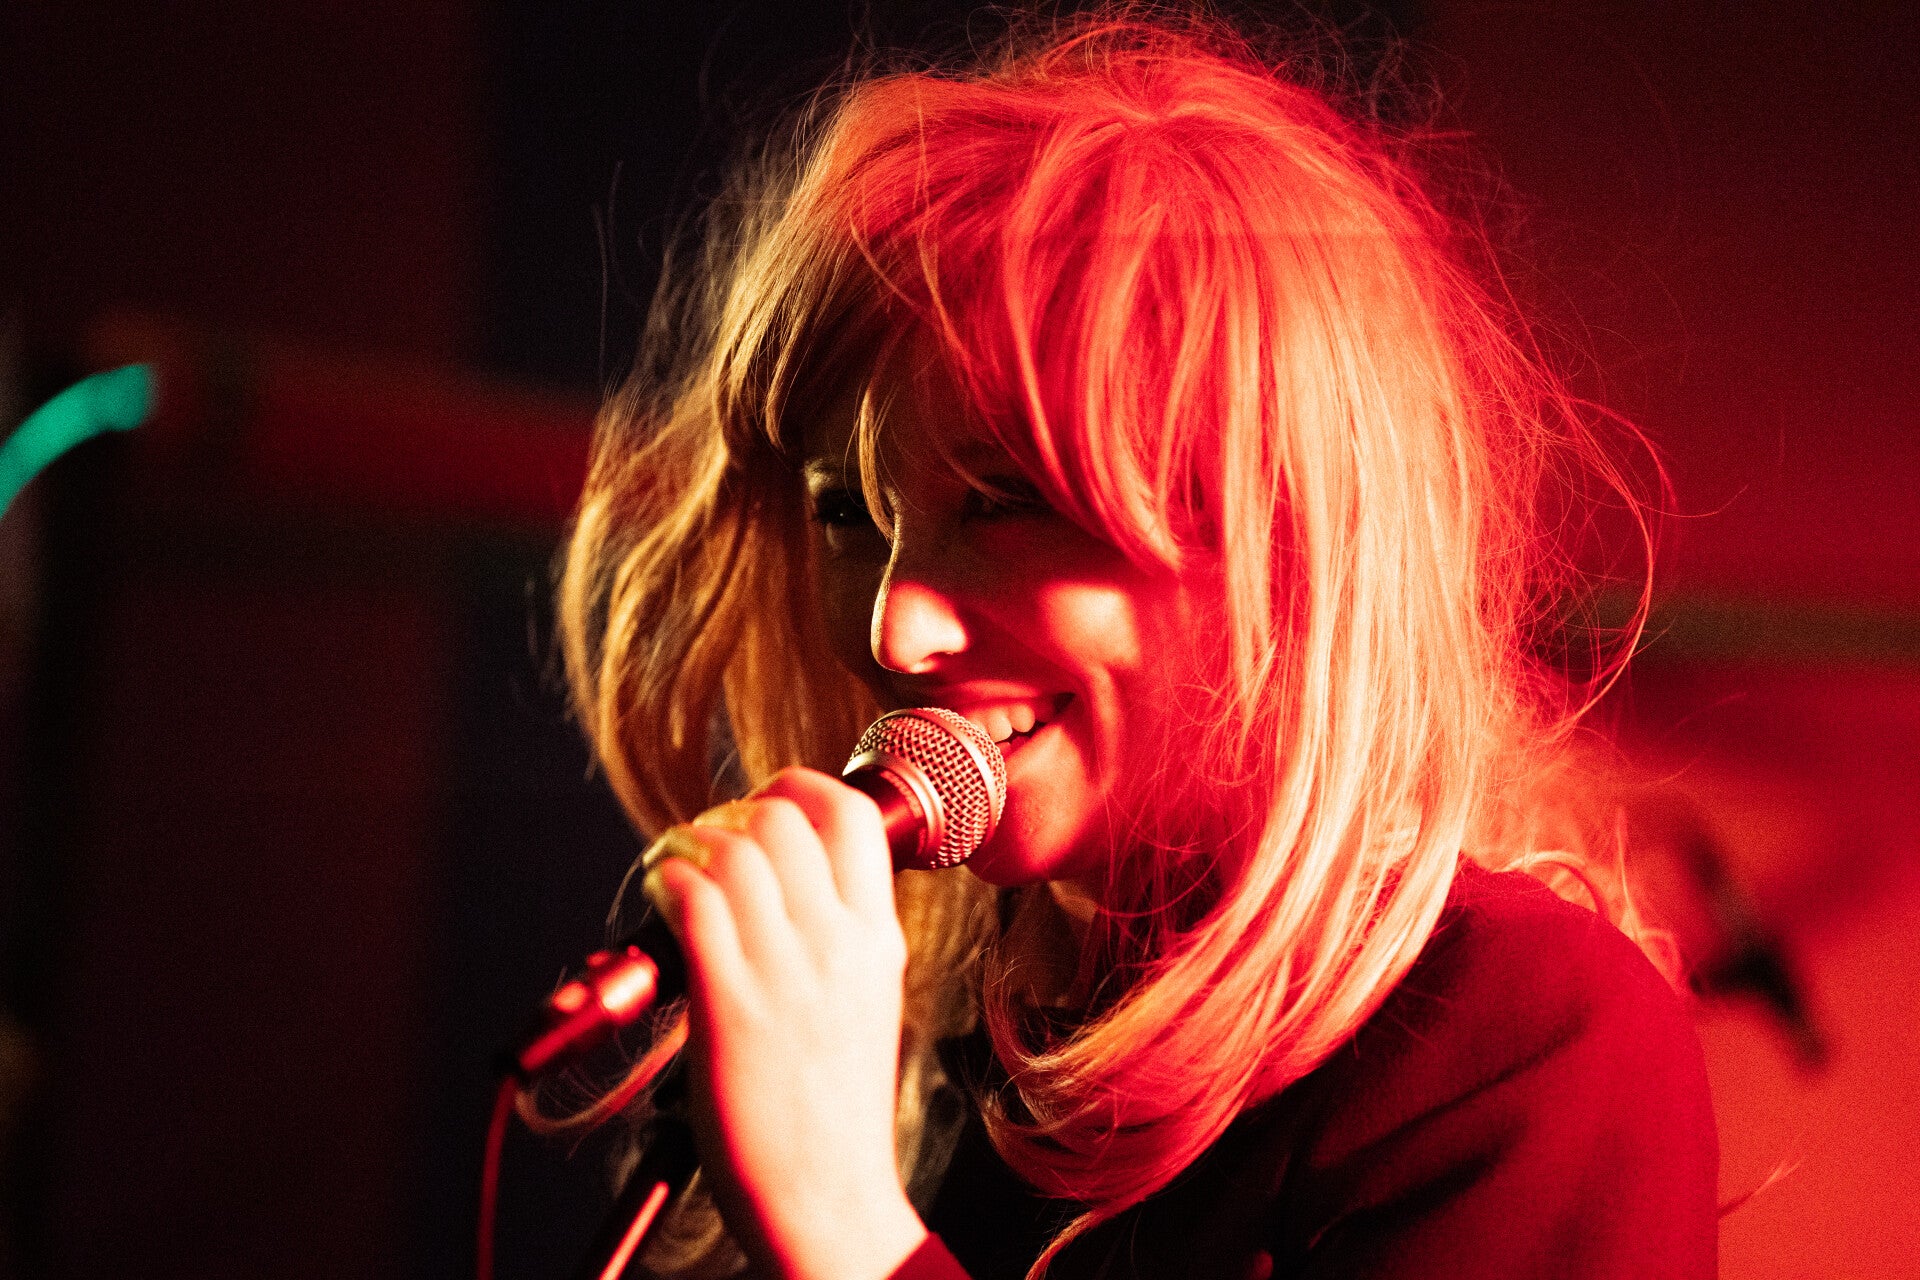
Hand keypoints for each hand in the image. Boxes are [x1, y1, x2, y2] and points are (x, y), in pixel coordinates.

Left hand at [643, 767, 929, 1279]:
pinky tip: (662, 898)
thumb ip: (840, 940)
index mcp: (879, 940)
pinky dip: (668, 881)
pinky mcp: (730, 1005)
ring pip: (733, 849)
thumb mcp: (868, 1004)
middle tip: (708, 842)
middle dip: (734, 814)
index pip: (854, 817)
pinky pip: (694, 901)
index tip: (768, 800)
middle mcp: (838, 944)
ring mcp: (786, 972)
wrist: (826, 1197)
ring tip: (676, 871)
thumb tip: (790, 887)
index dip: (800, 787)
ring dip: (691, 845)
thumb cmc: (835, 1113)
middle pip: (784, 817)